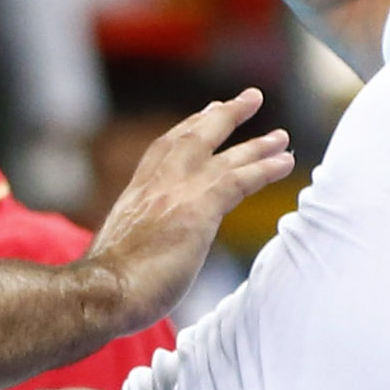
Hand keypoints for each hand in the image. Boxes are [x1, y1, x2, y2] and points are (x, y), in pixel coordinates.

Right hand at [83, 88, 294, 332]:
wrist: (103, 291)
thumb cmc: (106, 287)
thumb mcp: (119, 253)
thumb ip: (137, 243)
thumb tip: (139, 260)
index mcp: (136, 194)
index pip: (164, 150)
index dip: (188, 129)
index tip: (205, 113)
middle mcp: (155, 184)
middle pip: (193, 136)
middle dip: (223, 115)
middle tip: (249, 98)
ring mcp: (177, 193)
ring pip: (222, 154)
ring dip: (255, 143)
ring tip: (281, 136)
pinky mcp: (198, 209)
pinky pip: (239, 179)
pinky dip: (264, 168)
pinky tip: (286, 162)